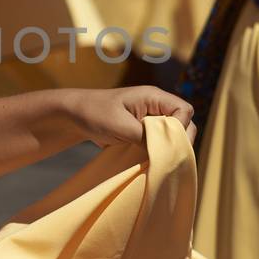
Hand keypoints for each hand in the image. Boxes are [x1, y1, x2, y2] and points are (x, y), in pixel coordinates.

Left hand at [65, 85, 194, 147]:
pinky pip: (159, 141)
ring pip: (172, 134)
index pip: (184, 110)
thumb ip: (146, 137)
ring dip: (167, 147)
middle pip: (183, 123)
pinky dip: (157, 151)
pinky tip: (150, 161)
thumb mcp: (121, 126)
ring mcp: (150, 118)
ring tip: (158, 160)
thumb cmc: (95, 114)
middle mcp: (155, 105)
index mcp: (153, 97)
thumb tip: (166, 151)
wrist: (73, 116)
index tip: (168, 145)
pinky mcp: (143, 130)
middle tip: (165, 157)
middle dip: (178, 140)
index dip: (181, 128)